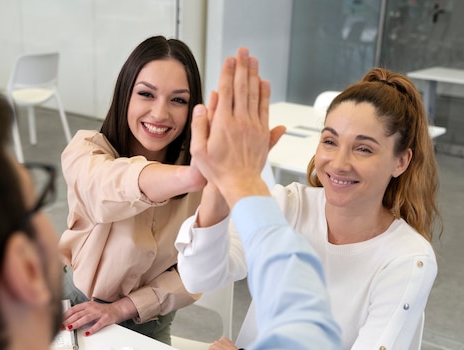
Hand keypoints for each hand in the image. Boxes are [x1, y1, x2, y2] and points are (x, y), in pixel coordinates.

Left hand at [62, 297, 136, 335]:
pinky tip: (87, 333)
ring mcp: (99, 313)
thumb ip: (81, 312)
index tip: (59, 321)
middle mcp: (92, 308)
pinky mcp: (106, 319)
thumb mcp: (90, 308)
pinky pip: (98, 324)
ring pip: (86, 318)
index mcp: (87, 305)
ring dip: (77, 323)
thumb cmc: (102, 310)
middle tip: (61, 326)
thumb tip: (68, 318)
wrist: (118, 309)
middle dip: (68, 320)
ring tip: (70, 328)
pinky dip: (92, 329)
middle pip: (78, 314)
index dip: (66, 315)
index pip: (74, 309)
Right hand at [190, 47, 284, 206]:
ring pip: (254, 94)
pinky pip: (264, 108)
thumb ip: (199, 126)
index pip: (226, 91)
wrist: (240, 183)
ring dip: (254, 75)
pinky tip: (264, 83)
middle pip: (242, 87)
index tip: (229, 59)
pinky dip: (264, 93)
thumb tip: (202, 106)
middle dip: (242, 67)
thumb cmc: (218, 170)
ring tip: (254, 61)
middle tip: (243, 52)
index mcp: (223, 123)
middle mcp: (240, 121)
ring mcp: (253, 126)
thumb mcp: (198, 151)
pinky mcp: (263, 132)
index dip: (228, 73)